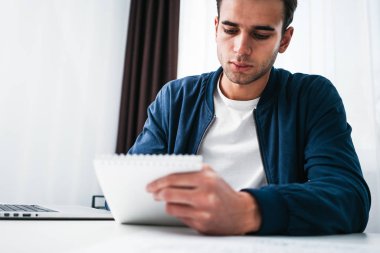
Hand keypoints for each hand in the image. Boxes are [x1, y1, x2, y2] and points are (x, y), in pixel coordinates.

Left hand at [146, 164, 261, 234]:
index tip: (150, 184)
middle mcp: (204, 196)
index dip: (158, 181)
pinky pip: (179, 217)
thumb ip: (190, 171)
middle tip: (154, 192)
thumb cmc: (222, 191)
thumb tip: (165, 174)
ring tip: (168, 199)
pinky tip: (181, 207)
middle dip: (157, 193)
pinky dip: (177, 211)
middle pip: (168, 194)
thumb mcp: (211, 174)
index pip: (174, 178)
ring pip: (171, 207)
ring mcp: (202, 212)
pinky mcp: (201, 225)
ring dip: (166, 203)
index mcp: (205, 179)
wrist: (241, 213)